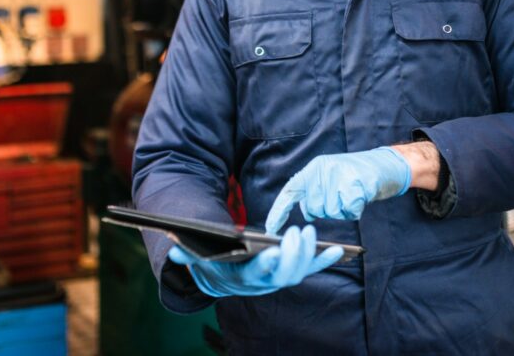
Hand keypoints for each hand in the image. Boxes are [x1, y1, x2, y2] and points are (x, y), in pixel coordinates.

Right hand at [167, 225, 342, 297]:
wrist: (223, 275)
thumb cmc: (212, 262)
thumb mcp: (198, 258)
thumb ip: (187, 254)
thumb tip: (173, 249)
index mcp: (244, 278)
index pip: (257, 275)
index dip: (266, 265)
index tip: (273, 252)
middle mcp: (265, 282)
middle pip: (284, 274)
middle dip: (294, 254)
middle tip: (299, 232)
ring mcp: (280, 277)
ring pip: (299, 272)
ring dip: (310, 255)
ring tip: (314, 233)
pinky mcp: (291, 270)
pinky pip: (311, 267)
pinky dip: (325, 260)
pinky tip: (340, 251)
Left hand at [265, 147, 410, 234]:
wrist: (383, 165)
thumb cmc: (355, 176)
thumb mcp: (329, 177)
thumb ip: (315, 191)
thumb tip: (307, 211)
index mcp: (314, 168)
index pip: (290, 191)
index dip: (279, 211)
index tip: (270, 229)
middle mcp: (323, 170)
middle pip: (314, 208)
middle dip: (326, 210)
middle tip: (341, 196)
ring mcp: (339, 176)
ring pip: (331, 212)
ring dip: (342, 210)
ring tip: (351, 194)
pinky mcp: (355, 185)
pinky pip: (349, 212)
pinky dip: (355, 210)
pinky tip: (360, 197)